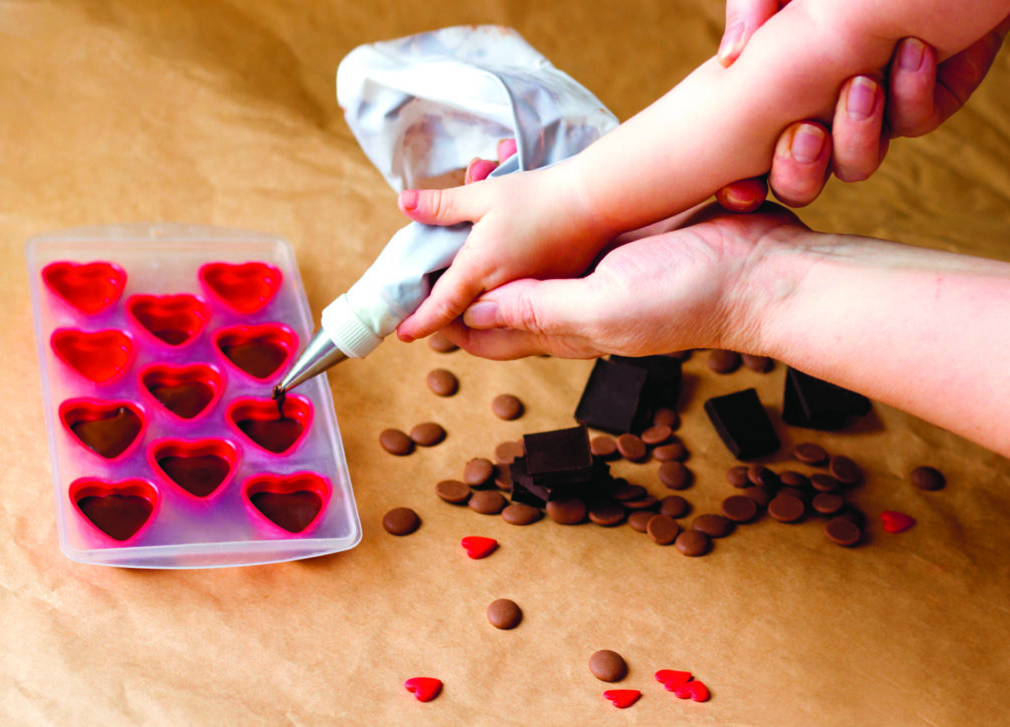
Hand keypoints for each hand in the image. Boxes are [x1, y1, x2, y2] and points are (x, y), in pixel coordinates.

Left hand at [395, 145, 614, 341]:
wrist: (597, 202)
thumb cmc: (541, 195)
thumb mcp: (484, 194)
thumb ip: (443, 206)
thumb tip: (405, 204)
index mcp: (481, 270)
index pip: (442, 306)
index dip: (420, 322)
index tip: (402, 334)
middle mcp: (504, 290)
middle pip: (464, 314)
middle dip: (446, 305)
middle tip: (428, 294)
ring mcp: (529, 296)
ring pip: (491, 309)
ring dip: (474, 296)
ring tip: (463, 274)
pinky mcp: (549, 292)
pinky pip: (517, 303)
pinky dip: (502, 292)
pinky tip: (498, 267)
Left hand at [433, 202, 808, 359]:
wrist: (758, 268)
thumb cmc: (687, 296)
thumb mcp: (604, 307)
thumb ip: (539, 310)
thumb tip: (473, 316)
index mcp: (563, 331)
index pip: (487, 337)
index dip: (445, 321)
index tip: (406, 299)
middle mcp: (572, 306)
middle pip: (499, 301)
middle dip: (459, 282)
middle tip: (422, 246)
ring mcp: (593, 273)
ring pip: (525, 266)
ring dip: (489, 248)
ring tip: (457, 212)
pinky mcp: (614, 245)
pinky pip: (559, 240)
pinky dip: (529, 228)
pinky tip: (516, 202)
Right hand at [715, 1, 1009, 210]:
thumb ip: (751, 9)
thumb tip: (732, 56)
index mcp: (776, 104)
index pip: (747, 171)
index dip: (741, 192)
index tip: (740, 189)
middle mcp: (819, 119)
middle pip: (800, 183)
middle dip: (799, 172)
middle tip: (806, 133)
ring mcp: (870, 117)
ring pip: (857, 164)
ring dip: (858, 136)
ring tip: (862, 83)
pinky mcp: (926, 97)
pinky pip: (918, 120)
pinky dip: (913, 95)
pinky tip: (911, 52)